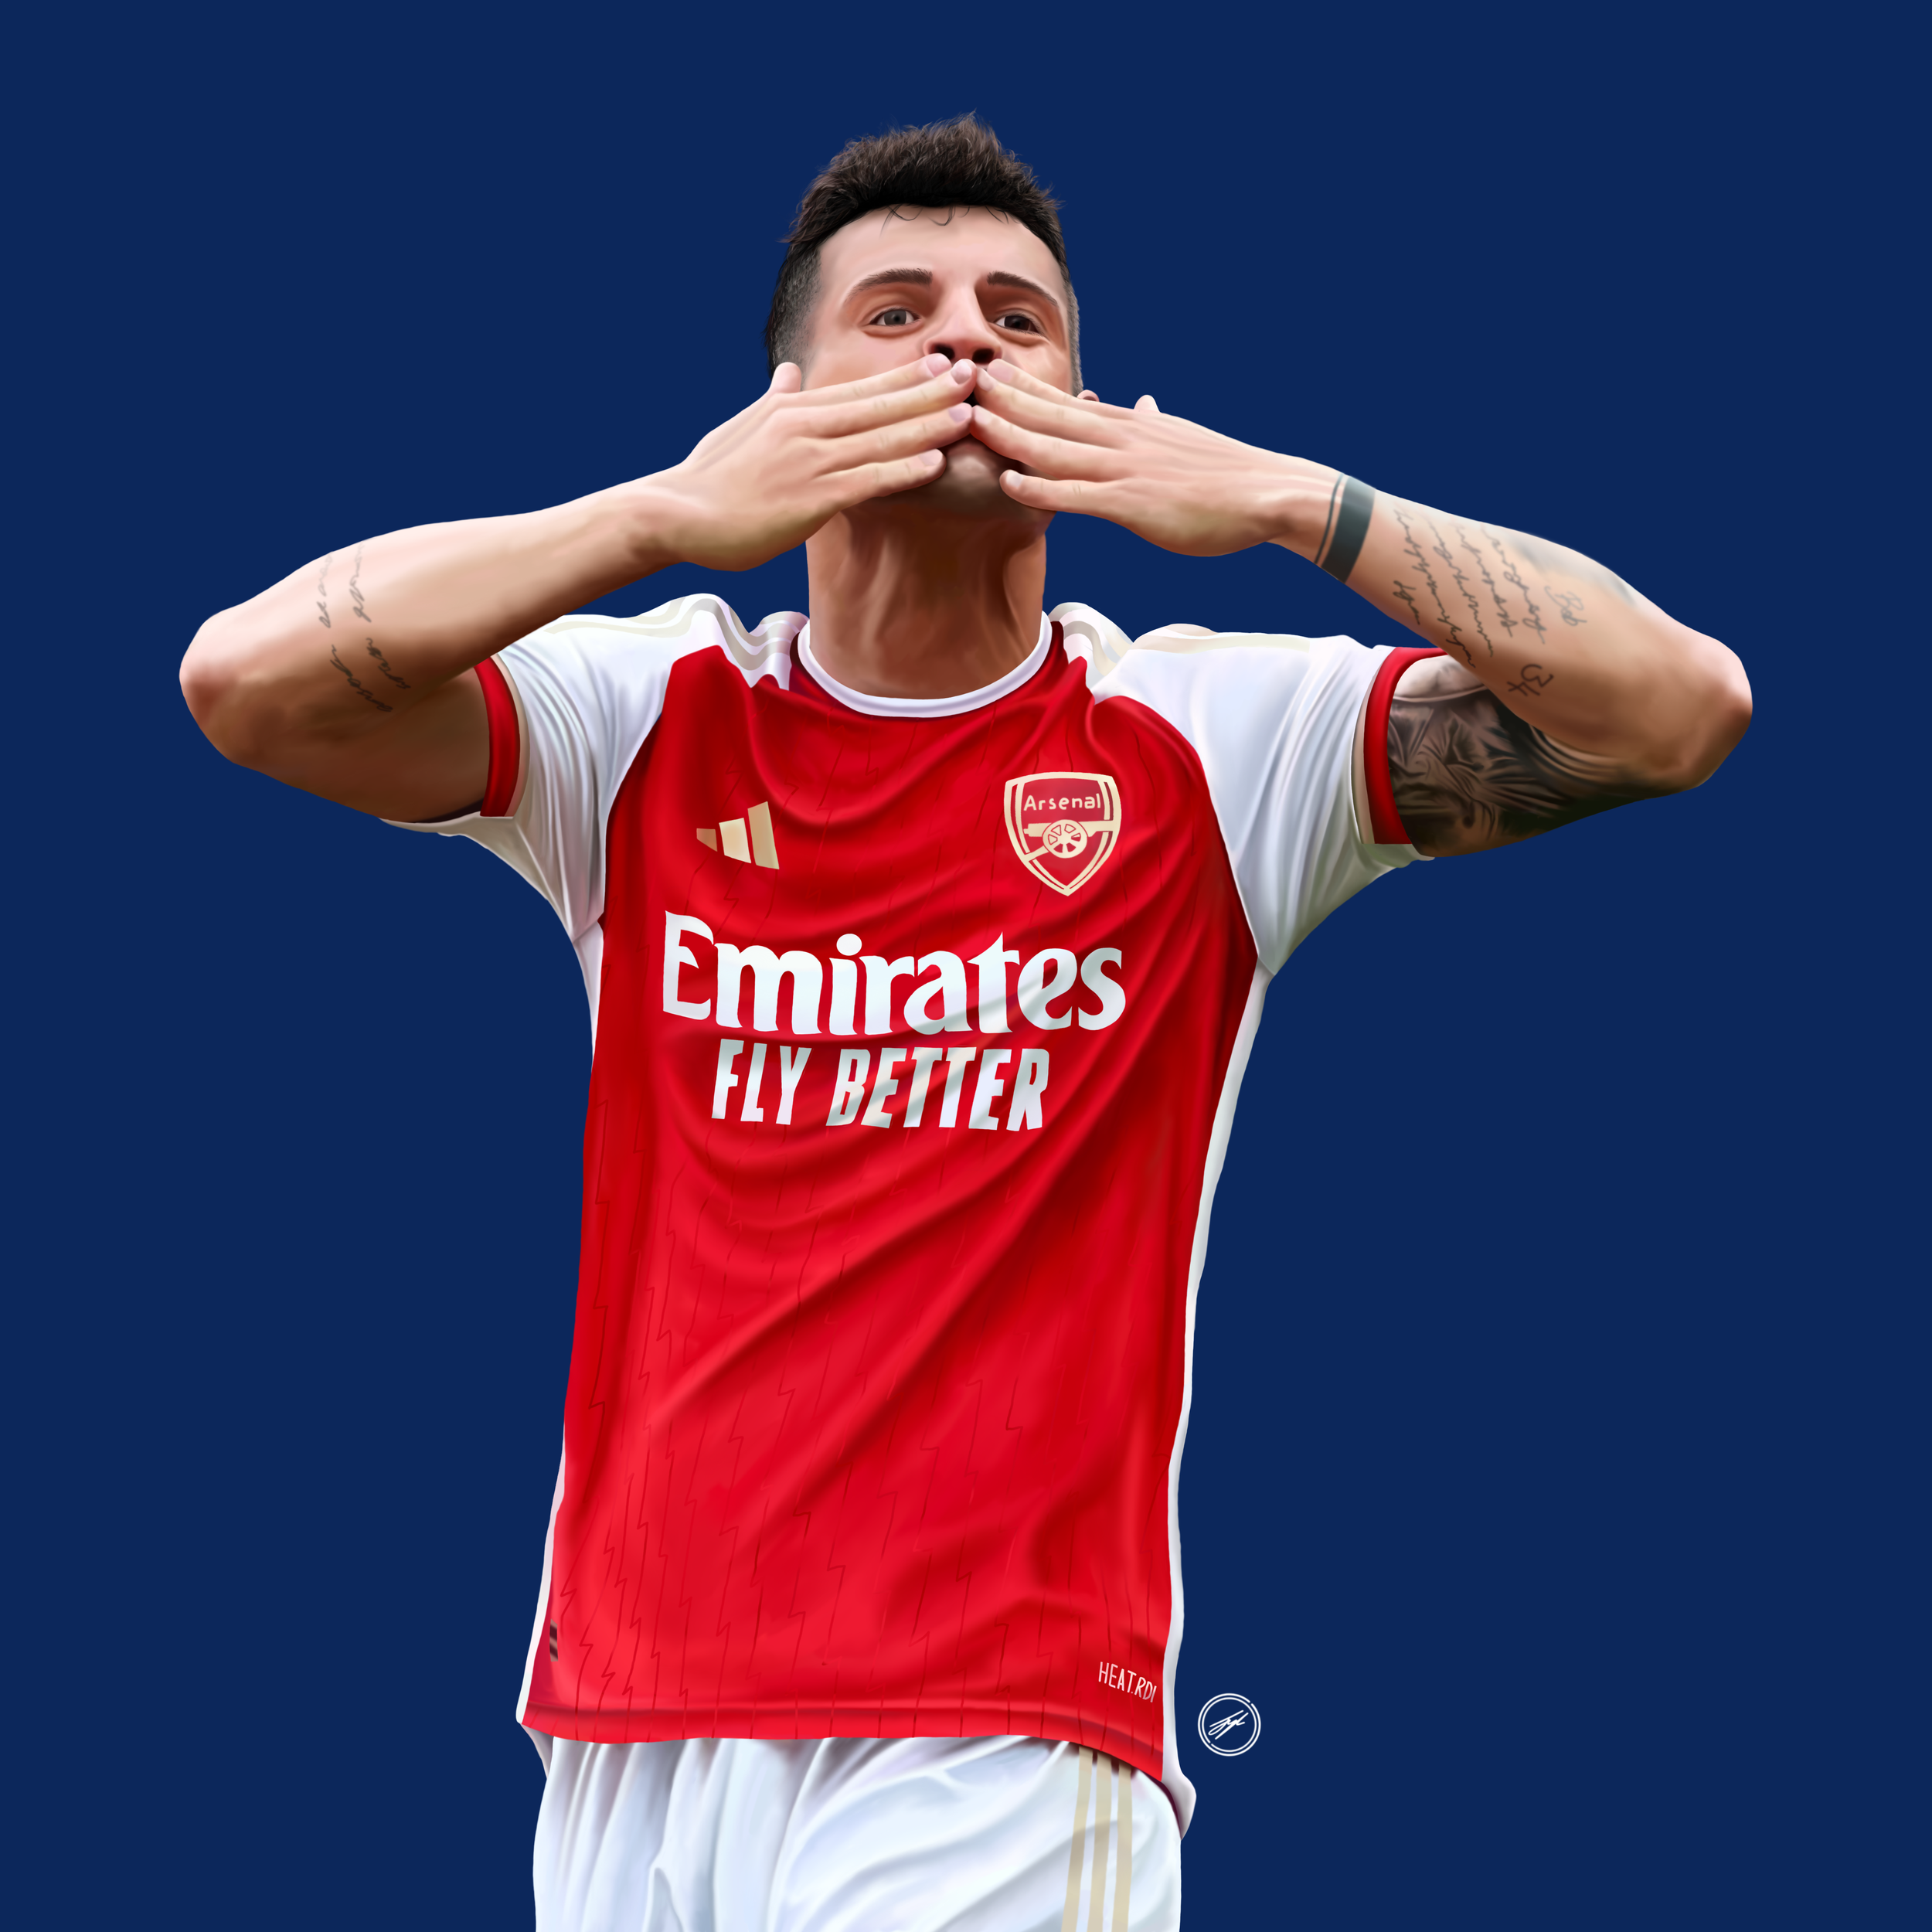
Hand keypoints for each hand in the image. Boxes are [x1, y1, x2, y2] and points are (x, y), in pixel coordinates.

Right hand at [643, 356, 978, 570]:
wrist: (674, 514)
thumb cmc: (706, 479)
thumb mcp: (741, 428)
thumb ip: (771, 399)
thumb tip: (787, 371)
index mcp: (793, 409)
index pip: (860, 389)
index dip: (904, 376)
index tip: (941, 363)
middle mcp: (806, 426)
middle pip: (881, 405)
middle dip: (931, 390)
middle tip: (976, 374)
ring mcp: (809, 460)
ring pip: (881, 439)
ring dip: (928, 426)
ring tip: (969, 416)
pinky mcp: (810, 498)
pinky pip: (867, 480)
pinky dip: (903, 469)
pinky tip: (935, 463)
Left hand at [965, 360, 1331, 556]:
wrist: (1271, 494)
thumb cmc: (1229, 476)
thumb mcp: (1183, 439)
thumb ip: (1155, 424)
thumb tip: (1147, 403)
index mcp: (1130, 425)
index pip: (1066, 401)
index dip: (1022, 386)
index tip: (986, 371)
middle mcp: (1121, 438)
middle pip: (1049, 414)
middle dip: (1000, 398)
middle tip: (955, 381)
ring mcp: (1126, 469)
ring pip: (1055, 448)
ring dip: (1008, 434)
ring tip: (967, 421)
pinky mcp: (1134, 503)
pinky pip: (1077, 494)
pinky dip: (1040, 488)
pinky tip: (1009, 482)